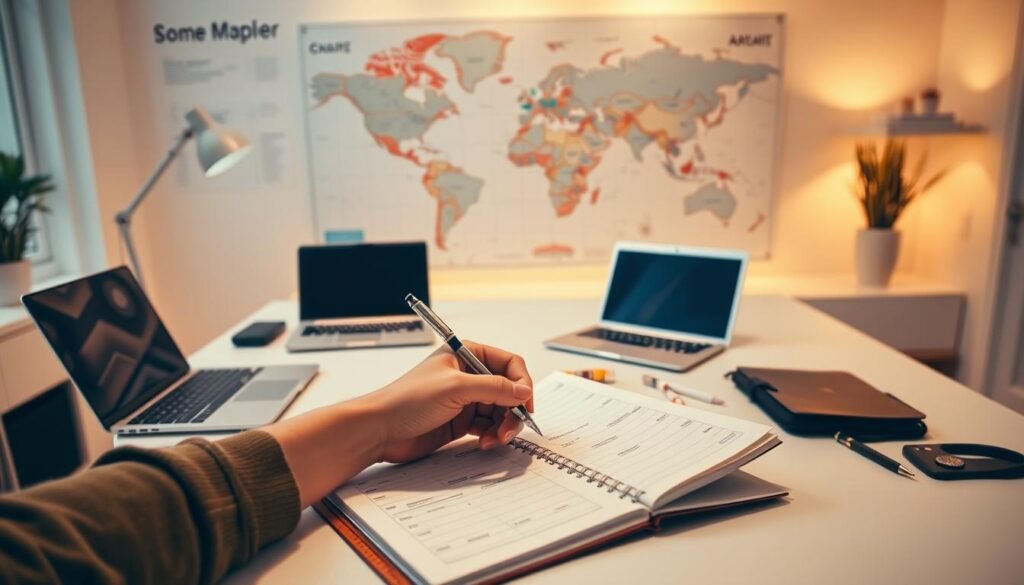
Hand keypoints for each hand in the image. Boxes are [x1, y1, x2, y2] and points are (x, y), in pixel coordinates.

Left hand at [359, 341, 533, 462]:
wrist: (379, 430)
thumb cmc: (407, 400)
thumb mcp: (455, 388)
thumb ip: (494, 388)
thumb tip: (523, 391)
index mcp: (467, 355)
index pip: (509, 364)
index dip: (521, 384)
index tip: (525, 404)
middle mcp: (469, 375)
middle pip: (508, 391)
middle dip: (513, 411)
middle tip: (510, 429)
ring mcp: (465, 399)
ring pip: (501, 411)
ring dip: (504, 427)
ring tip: (496, 439)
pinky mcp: (461, 421)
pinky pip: (489, 427)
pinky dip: (492, 435)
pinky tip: (485, 443)